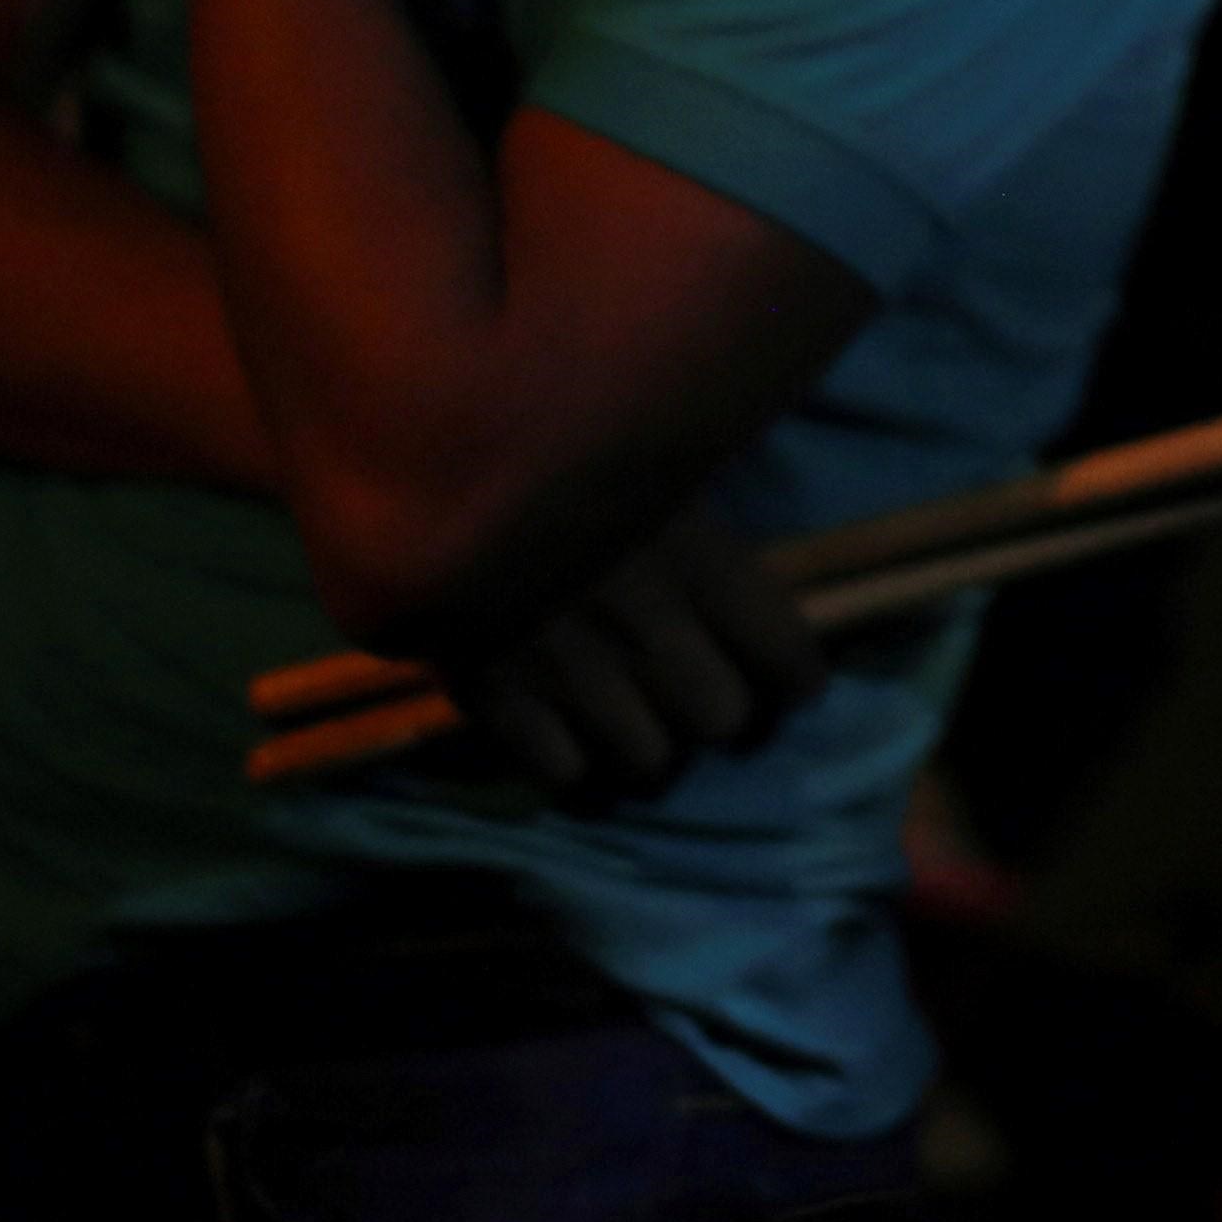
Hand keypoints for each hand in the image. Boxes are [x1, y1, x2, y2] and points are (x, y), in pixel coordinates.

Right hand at [450, 495, 830, 805]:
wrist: (431, 459)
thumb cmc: (562, 445)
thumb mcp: (659, 465)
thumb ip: (707, 529)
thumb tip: (758, 580)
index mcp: (703, 560)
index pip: (791, 663)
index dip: (791, 681)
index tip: (779, 680)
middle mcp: (652, 629)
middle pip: (723, 722)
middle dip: (715, 714)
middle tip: (697, 700)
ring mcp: (576, 673)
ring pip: (651, 764)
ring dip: (647, 748)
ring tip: (629, 723)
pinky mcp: (504, 702)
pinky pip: (568, 776)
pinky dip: (574, 765)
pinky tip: (567, 733)